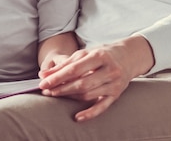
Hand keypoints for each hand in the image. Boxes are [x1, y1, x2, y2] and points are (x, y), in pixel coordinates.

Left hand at [38, 36, 153, 121]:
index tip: (43, 83)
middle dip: (61, 88)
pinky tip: (77, 117)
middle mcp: (109, 70)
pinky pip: (102, 107)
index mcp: (99, 56)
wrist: (127, 57)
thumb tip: (43, 74)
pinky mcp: (116, 95)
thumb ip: (64, 64)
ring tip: (55, 96)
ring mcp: (114, 84)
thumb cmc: (101, 54)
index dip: (57, 77)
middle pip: (81, 83)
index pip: (74, 69)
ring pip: (88, 94)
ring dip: (70, 97)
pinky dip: (89, 113)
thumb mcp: (84, 54)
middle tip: (46, 92)